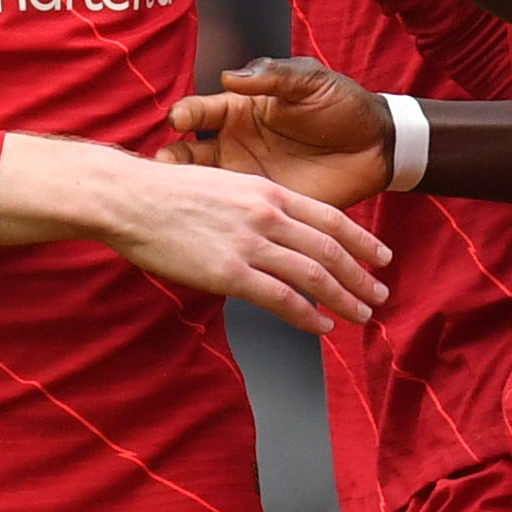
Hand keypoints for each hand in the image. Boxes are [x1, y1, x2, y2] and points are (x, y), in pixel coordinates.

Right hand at [0, 135, 389, 334]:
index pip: (330, 218)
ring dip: (344, 297)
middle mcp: (266, 214)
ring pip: (314, 274)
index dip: (362, 240)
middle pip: (330, 249)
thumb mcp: (223, 185)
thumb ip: (254, 206)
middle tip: (379, 294)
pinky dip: (307, 315)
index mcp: (266, 191)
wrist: (130, 198)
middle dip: (361, 275)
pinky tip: (322, 326)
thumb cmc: (167, 192)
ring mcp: (249, 243)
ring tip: (361, 314)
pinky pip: (281, 298)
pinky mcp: (229, 272)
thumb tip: (274, 231)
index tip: (381, 257)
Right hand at [160, 58, 390, 210]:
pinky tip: (208, 234)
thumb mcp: (307, 81)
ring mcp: (252, 187)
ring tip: (171, 206)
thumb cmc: (341, 105)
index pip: (199, 114)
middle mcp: (237, 151)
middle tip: (160, 168)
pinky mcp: (271, 216)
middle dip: (173, 162)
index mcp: (240, 115)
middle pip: (192, 158)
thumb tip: (230, 77)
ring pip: (208, 194)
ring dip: (193, 199)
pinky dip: (226, 231)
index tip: (177, 120)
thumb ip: (272, 76)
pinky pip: (245, 225)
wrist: (377, 144)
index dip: (185, 115)